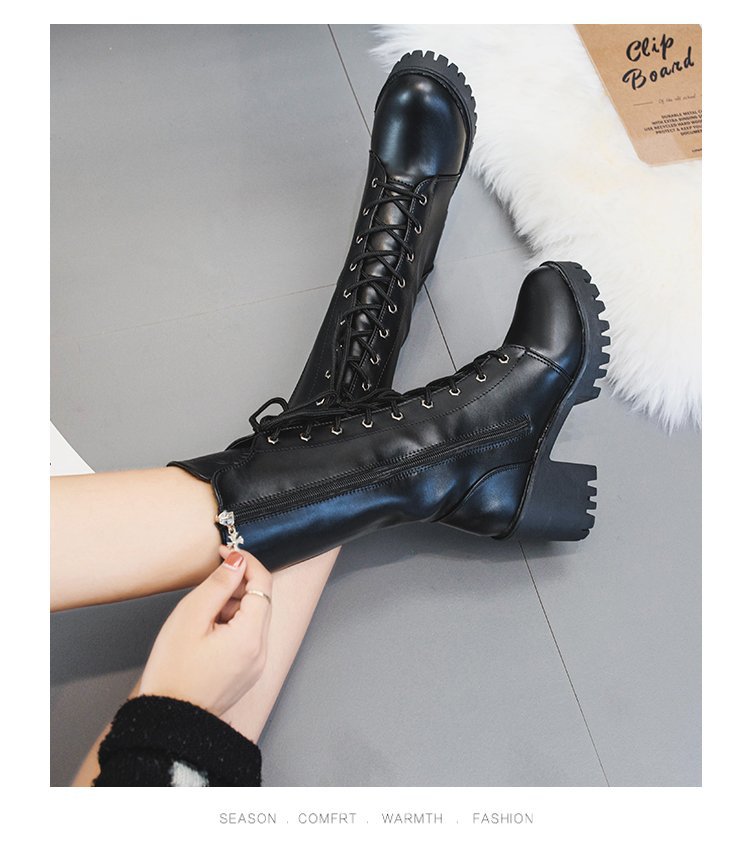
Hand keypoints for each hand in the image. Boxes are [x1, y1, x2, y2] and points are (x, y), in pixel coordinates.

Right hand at [140, 546, 272, 717]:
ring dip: (233, 606)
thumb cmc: (172, 671)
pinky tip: (206, 633)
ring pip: (255, 618)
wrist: (167, 719)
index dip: (246, 562)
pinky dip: (232, 625)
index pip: (263, 583)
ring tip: (201, 619)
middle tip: (207, 590)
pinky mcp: (248, 672)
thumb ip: (218, 584)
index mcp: (251, 636)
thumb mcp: (190, 616)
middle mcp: (261, 651)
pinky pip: (248, 637)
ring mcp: (257, 664)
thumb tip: (238, 561)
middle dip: (238, 586)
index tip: (225, 552)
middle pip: (261, 601)